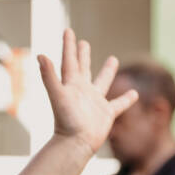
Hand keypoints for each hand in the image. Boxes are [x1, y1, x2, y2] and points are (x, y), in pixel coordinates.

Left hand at [37, 29, 138, 155]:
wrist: (75, 143)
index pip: (69, 60)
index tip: (68, 31)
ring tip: (113, 59)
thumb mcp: (57, 94)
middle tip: (83, 42)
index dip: (68, 46)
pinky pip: (118, 105)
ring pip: (102, 82)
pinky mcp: (106, 114)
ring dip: (107, 71)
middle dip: (82, 54)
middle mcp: (82, 91)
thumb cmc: (65, 120)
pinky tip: (135, 94)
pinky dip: (126, 99)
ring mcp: (94, 102)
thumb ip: (49, 75)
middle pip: (82, 68)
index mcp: (71, 84)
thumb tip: (40, 54)